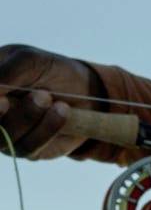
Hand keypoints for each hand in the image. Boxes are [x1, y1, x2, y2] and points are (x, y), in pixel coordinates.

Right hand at [0, 45, 100, 159]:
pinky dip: (46, 129)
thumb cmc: (49, 70)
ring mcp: (2, 133)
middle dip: (2, 113)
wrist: (84, 91)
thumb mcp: (29, 60)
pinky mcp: (25, 149)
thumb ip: (6, 73)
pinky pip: (27, 147)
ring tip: (46, 97)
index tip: (2, 99)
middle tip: (29, 95)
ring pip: (2, 137)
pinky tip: (62, 111)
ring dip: (27, 117)